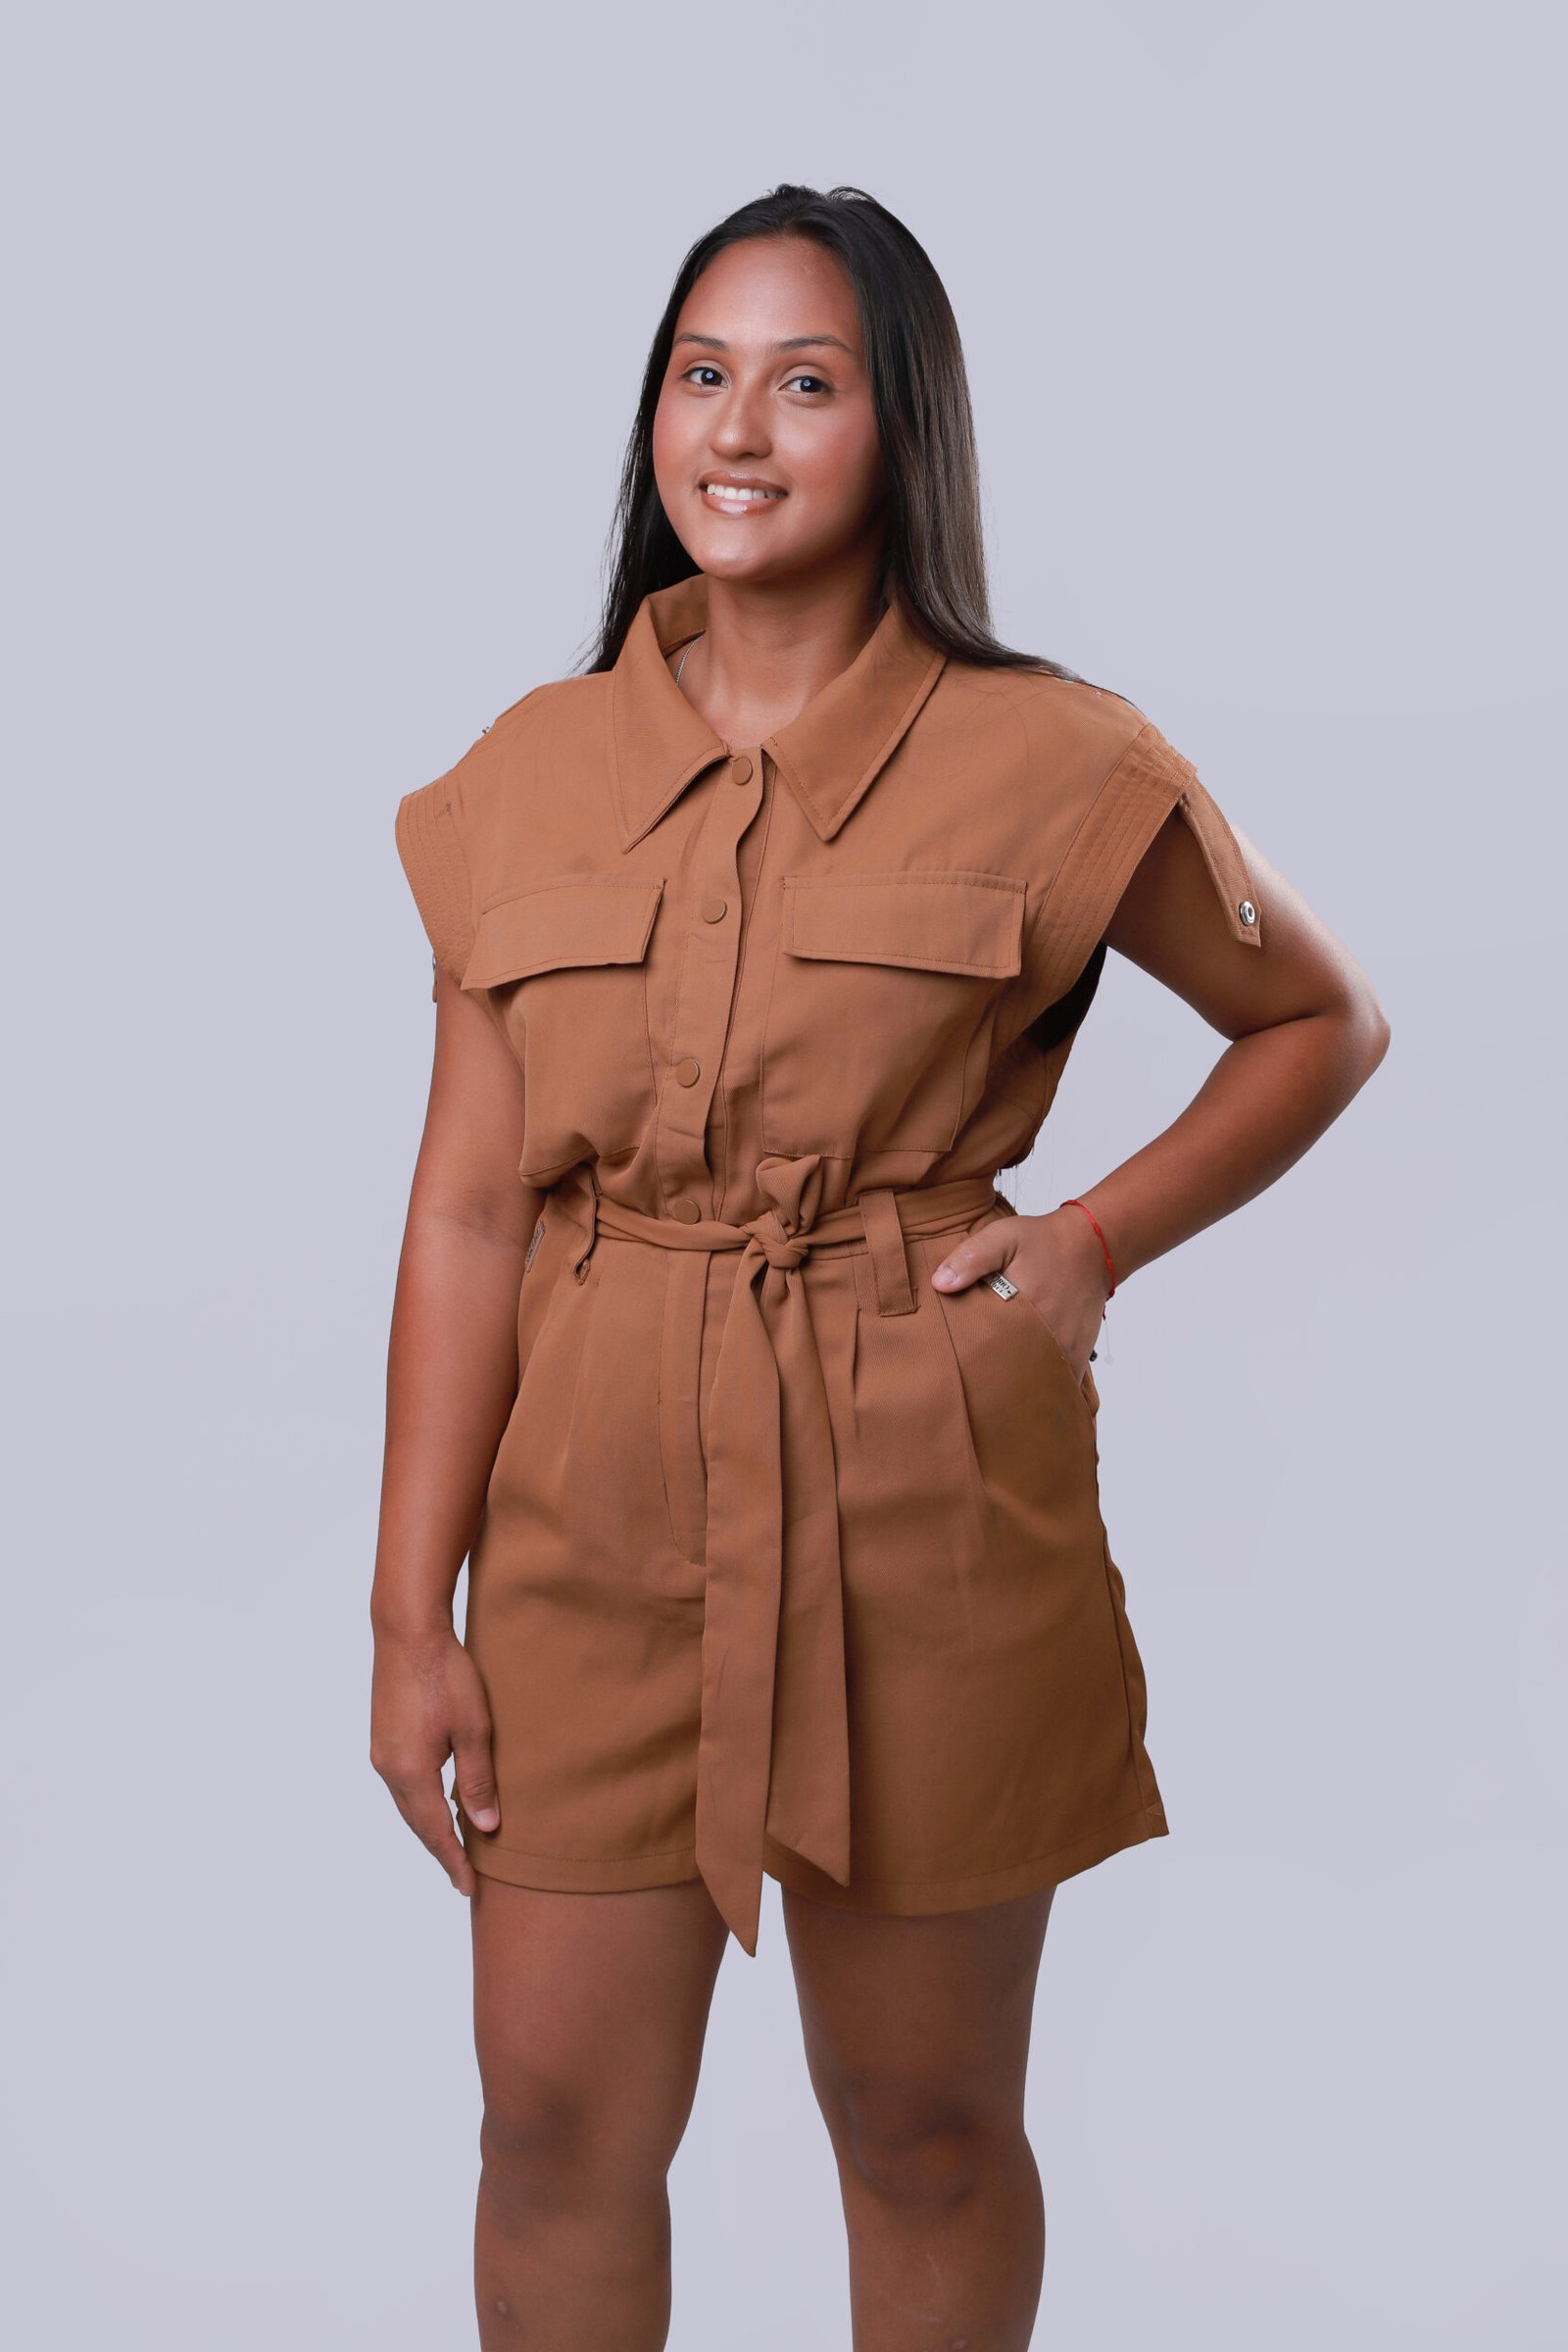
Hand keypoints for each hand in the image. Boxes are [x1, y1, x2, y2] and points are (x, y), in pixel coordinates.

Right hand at [370, 1621, 499, 1895]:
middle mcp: (389, 1769)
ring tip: (453, 1844)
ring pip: (408, 1804)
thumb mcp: (474, 1730)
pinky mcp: (383, 1735)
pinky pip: (403, 1784)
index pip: (435, 1833)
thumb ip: (477, 1782)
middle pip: (417, 1824)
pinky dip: (420, 1802)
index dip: (454, 1862)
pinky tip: (436, 1801)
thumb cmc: (445, 1675)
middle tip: (463, 1877)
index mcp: (411, 1774)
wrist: (406, 1630)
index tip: (468, 1888)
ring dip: (429, 1827)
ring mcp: (381, 1752)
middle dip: (440, 1851)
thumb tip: (485, 1828)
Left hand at [930, 1207, 1109, 1383]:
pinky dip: (1043, 1387)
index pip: (988, 1351)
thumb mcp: (1003, 1237)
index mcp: (1022, 1311)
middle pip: (1012, 1374)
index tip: (955, 1368)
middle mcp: (1047, 1336)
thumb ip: (971, 1257)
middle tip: (971, 1384)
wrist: (1091, 1246)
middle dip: (991, 1383)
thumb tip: (940, 1284)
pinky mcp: (1078, 1353)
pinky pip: (1060, 1382)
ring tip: (995, 1391)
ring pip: (1036, 1383)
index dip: (970, 1363)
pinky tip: (1024, 1386)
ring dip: (1017, 1388)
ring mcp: (1065, 1348)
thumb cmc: (1043, 1241)